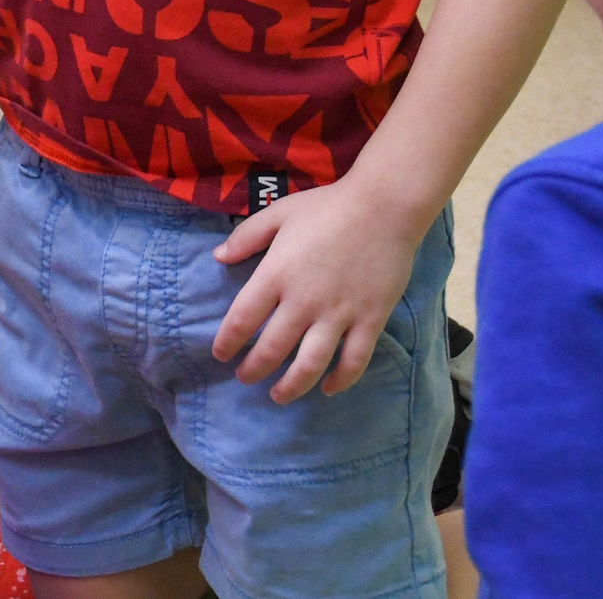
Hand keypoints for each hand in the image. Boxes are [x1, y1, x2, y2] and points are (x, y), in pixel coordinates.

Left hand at [211, 180, 419, 401]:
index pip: (242, 319)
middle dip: (254, 369)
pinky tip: (327, 388)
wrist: (384, 207)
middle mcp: (303, 301)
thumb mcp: (277, 214)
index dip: (227, 342)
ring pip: (310, 364)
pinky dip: (340, 380)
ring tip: (278, 395)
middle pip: (272, 349)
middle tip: (245, 378)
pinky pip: (354, 361)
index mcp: (276, 275)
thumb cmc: (326, 207)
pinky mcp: (370, 320)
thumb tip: (218, 257)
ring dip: (291, 386)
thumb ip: (246, 237)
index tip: (220, 354)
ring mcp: (339, 314)